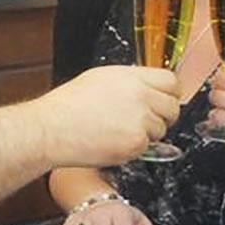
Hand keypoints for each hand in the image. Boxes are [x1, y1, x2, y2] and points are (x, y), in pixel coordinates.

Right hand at [32, 66, 179, 166]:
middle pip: (173, 106)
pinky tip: (113, 141)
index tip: (164, 100)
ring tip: (119, 131)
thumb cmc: (66, 106)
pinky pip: (147, 147)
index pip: (171, 81)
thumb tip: (147, 88)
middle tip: (144, 121)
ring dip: (147, 134)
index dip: (169, 93)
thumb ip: (129, 82)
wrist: (51, 128)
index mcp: (130, 76)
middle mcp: (140, 94)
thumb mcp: (99, 79)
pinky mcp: (136, 142)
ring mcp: (140, 119)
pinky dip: (134, 148)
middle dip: (162, 115)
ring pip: (161, 129)